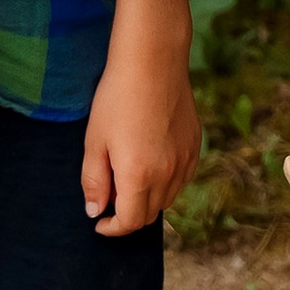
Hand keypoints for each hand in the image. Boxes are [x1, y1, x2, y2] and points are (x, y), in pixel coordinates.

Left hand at [83, 32, 201, 235]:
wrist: (153, 61)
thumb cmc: (117, 98)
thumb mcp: (95, 141)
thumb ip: (94, 181)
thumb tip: (95, 211)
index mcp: (139, 175)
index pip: (129, 222)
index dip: (112, 228)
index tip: (99, 221)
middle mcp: (167, 174)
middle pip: (149, 214)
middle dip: (127, 214)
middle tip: (109, 194)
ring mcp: (185, 160)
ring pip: (167, 199)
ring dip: (147, 199)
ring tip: (128, 175)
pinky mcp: (195, 147)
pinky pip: (181, 179)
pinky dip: (165, 183)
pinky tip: (150, 161)